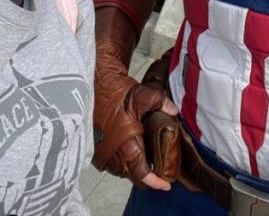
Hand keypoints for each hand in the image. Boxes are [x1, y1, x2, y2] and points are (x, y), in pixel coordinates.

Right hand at [92, 42, 176, 186]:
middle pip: (130, 175)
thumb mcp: (142, 94)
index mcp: (125, 141)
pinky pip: (108, 163)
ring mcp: (101, 150)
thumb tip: (175, 111)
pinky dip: (119, 162)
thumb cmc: (117, 90)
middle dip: (144, 177)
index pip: (140, 171)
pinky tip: (128, 154)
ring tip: (144, 164)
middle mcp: (112, 150)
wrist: (94, 83)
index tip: (165, 185)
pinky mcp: (94, 145)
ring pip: (119, 170)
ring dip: (131, 170)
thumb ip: (161, 103)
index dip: (154, 181)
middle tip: (158, 174)